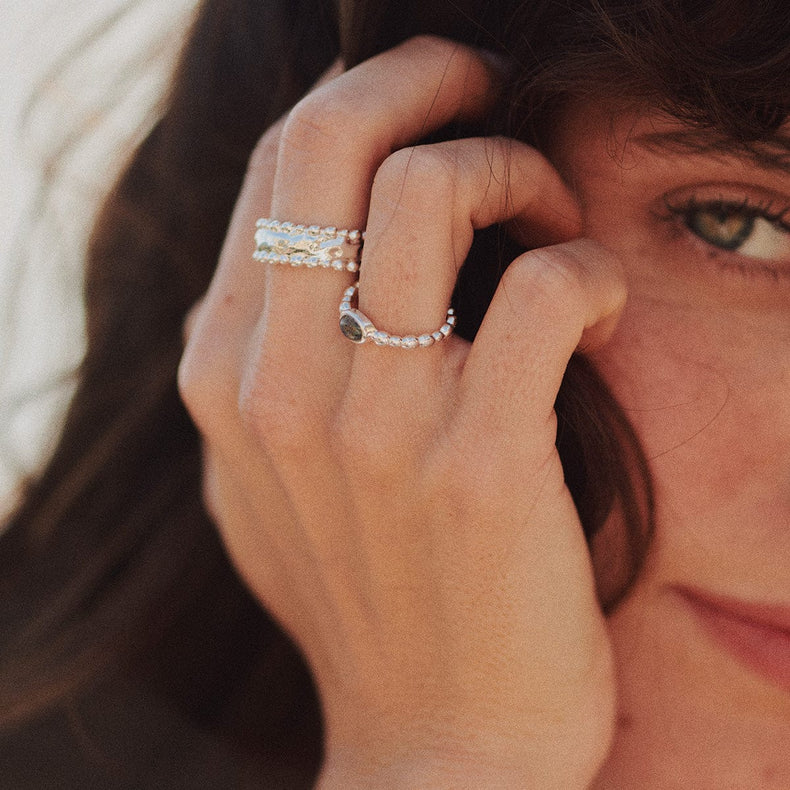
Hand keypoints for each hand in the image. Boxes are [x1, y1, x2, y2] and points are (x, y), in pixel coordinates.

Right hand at [179, 36, 622, 787]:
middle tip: (488, 86)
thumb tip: (264, 269)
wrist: (435, 742)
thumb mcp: (260, 487)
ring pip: (437, 190)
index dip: (362, 100)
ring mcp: (378, 425)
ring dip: (518, 169)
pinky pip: (543, 289)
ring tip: (549, 214)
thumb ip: (249, 374)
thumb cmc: (364, 600)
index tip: (431, 102)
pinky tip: (597, 303)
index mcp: (225, 375)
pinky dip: (586, 267)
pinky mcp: (482, 464)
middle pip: (333, 141)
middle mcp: (281, 385)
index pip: (278, 169)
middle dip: (427, 75)